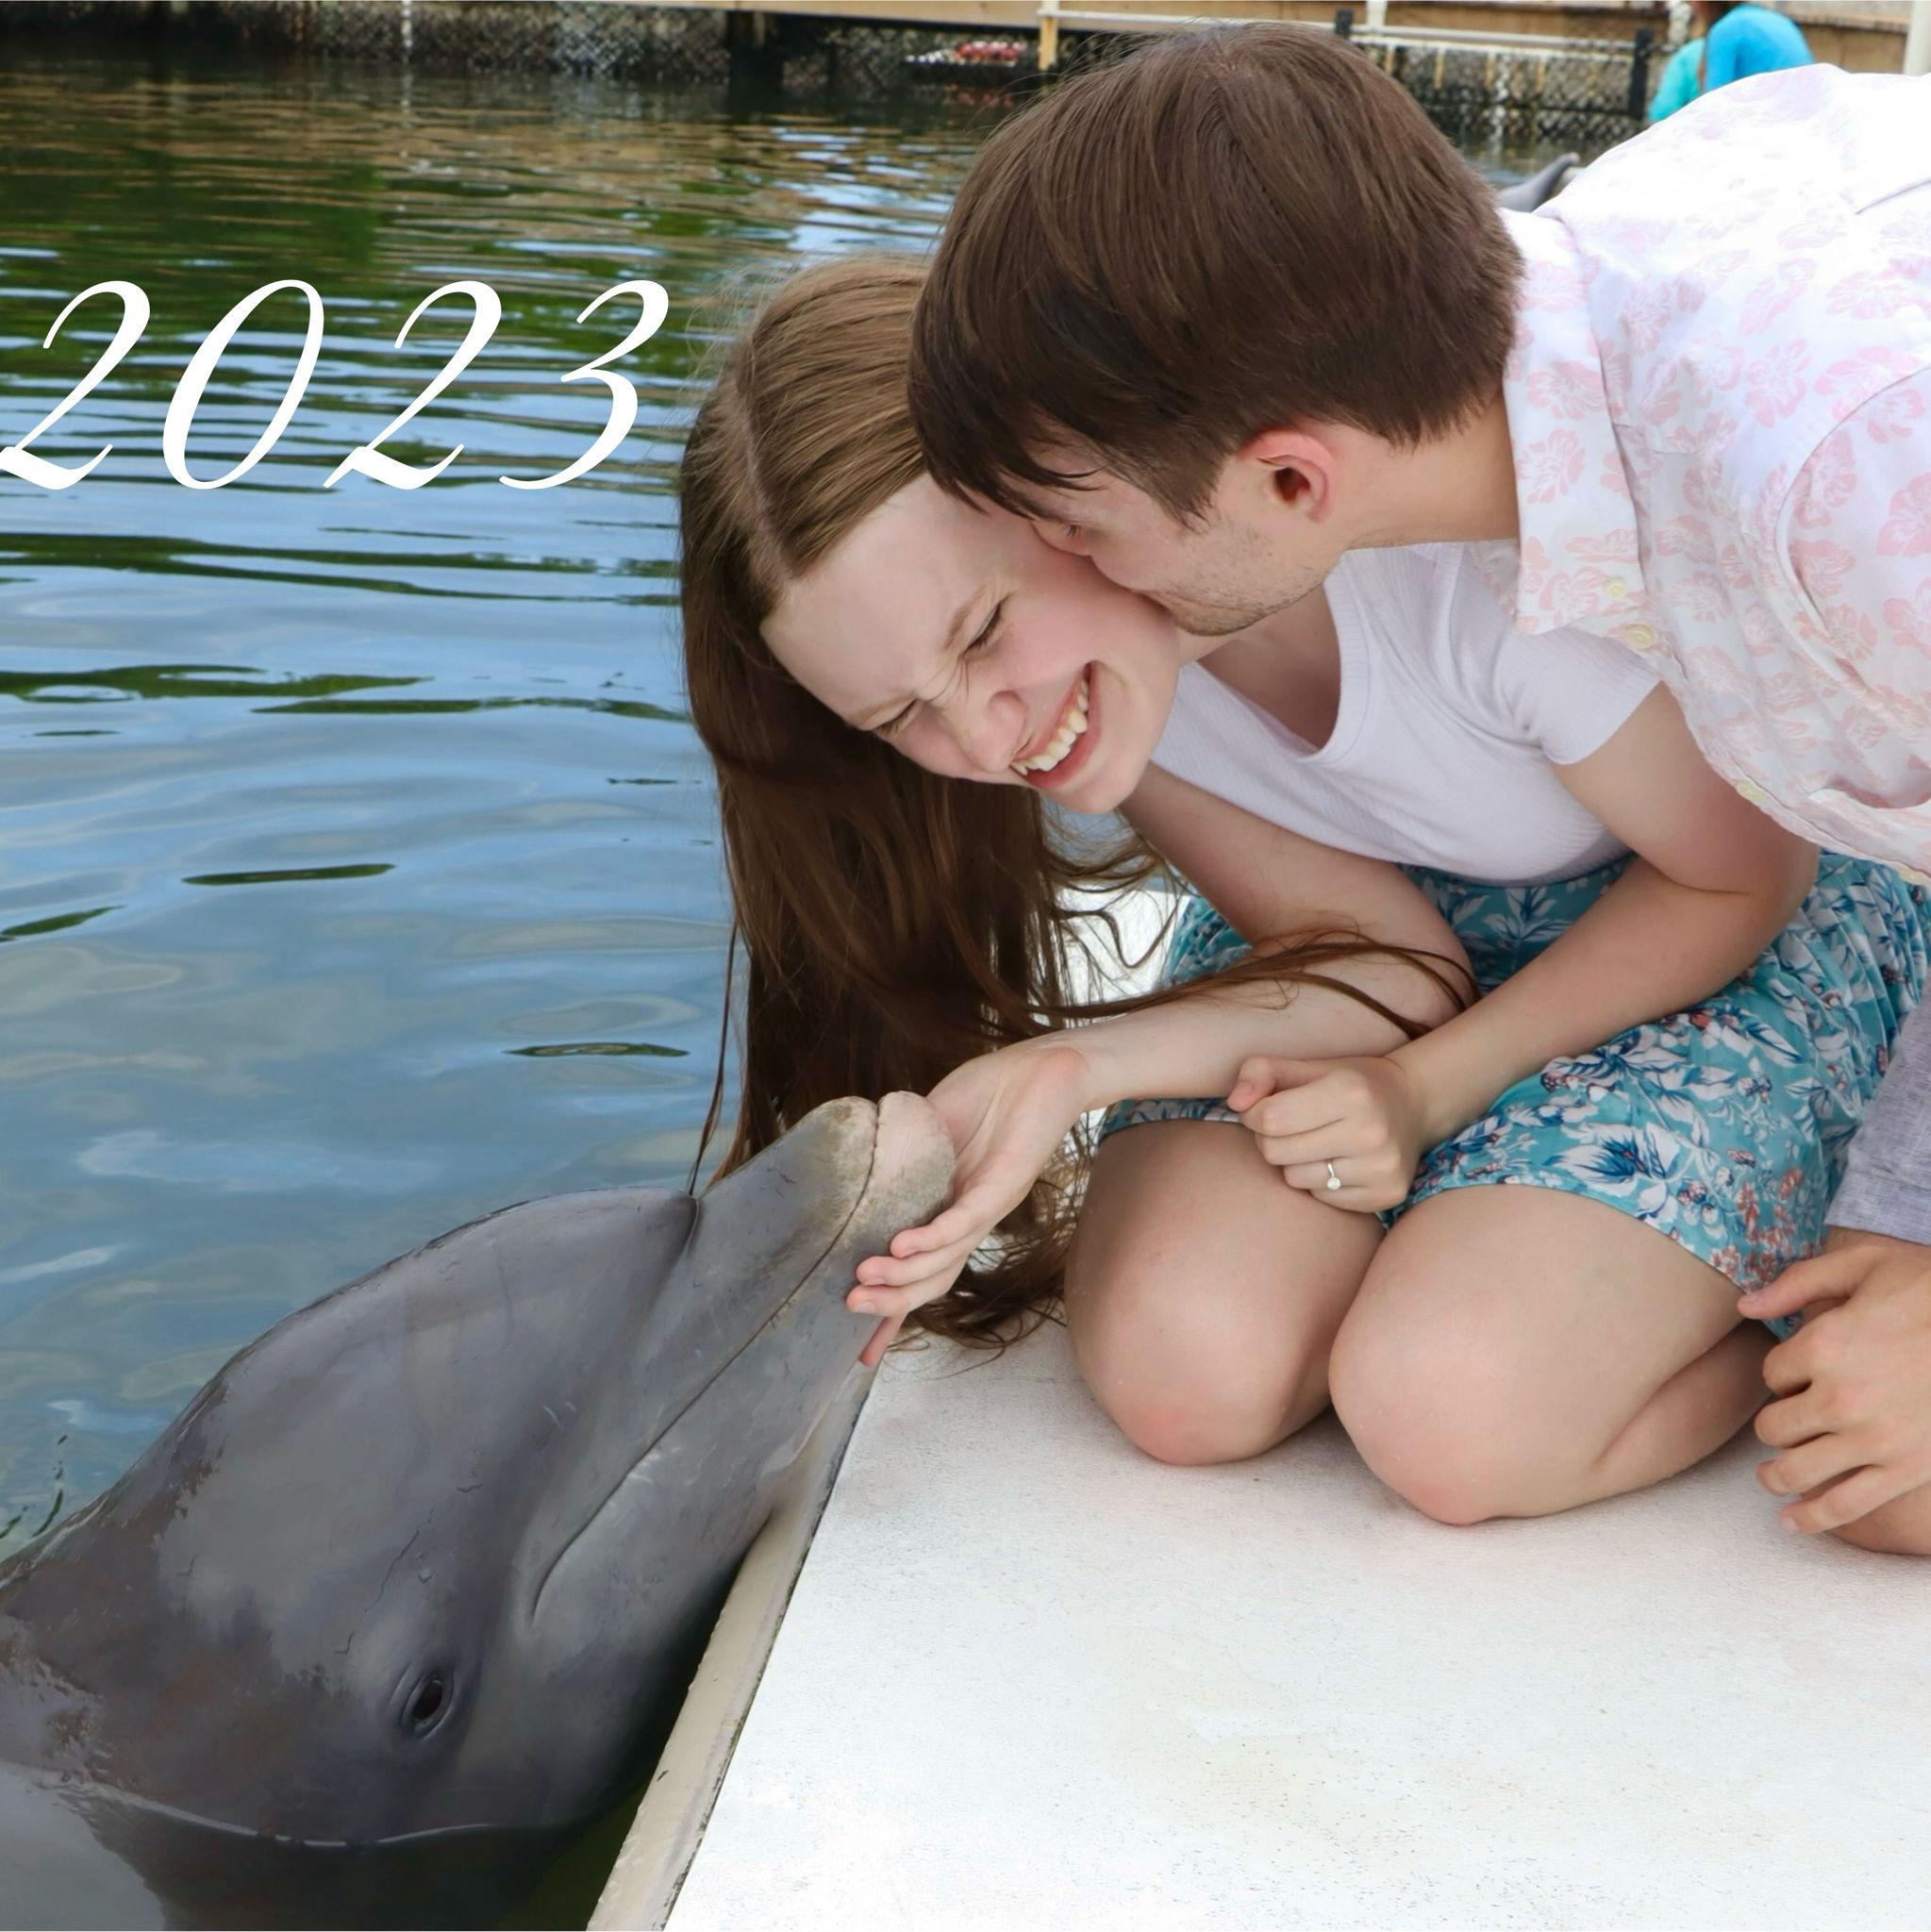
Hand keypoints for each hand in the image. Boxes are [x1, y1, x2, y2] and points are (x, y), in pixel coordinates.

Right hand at [846, 1042, 1088, 1367]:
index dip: (892, 1313)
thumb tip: (852, 1165)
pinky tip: (903, 1245)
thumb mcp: (927, 1128)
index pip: (919, 1273)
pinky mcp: (1006, 1184)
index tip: (860, 1355)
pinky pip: (966, 1219)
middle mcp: (970, 1219)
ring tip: (865, 1278)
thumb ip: (897, 1153)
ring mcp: (989, 1205)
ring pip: (944, 1257)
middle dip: (890, 1302)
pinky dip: (933, 1236)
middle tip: (849, 1307)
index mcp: (949, 1211)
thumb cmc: (988, 1094)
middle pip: (931, 1279)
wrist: (1047, 1066)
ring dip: (903, 1273)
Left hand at [1225, 1054, 1426, 1214]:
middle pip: (1276, 1152)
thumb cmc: (1350, 1082)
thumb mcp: (1307, 1066)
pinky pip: (1321, 1197)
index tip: (1265, 1107)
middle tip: (1292, 1125)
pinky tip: (1340, 1160)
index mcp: (1349, 1091)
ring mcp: (1381, 1168)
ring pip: (1295, 1178)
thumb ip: (1260, 1072)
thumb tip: (1235, 1103)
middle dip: (1272, 1138)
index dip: (1254, 1113)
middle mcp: (1370, 1132)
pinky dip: (1320, 1181)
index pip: (1269, 1119)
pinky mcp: (1387, 1196)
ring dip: (1295, 1162)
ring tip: (1319, 1141)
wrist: (1414, 1103)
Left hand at [1737, 1227, 1930, 1532]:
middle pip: (1774, 1426)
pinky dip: (1812, 1519)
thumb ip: (1799, 1283)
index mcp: (1823, 1344)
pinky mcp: (1904, 1470)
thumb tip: (1743, 1306)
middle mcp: (1839, 1397)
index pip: (1772, 1373)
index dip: (1781, 1374)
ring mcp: (1871, 1439)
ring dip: (1775, 1476)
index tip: (1799, 1372)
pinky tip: (1791, 1521)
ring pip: (1795, 1470)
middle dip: (1775, 1424)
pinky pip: (1845, 1505)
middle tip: (1787, 1422)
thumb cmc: (1928, 1290)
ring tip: (1771, 1478)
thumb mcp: (1864, 1265)